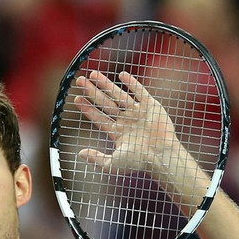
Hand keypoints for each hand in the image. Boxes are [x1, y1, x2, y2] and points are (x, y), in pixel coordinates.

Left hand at [73, 71, 206, 206]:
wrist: (161, 155)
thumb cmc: (139, 162)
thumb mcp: (113, 164)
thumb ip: (97, 158)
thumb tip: (80, 154)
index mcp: (118, 132)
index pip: (99, 117)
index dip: (88, 108)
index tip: (77, 99)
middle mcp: (126, 121)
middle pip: (105, 103)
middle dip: (92, 92)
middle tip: (79, 81)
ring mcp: (138, 113)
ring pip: (119, 95)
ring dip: (106, 84)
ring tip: (93, 74)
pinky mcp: (151, 106)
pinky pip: (140, 92)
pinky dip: (132, 83)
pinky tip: (121, 74)